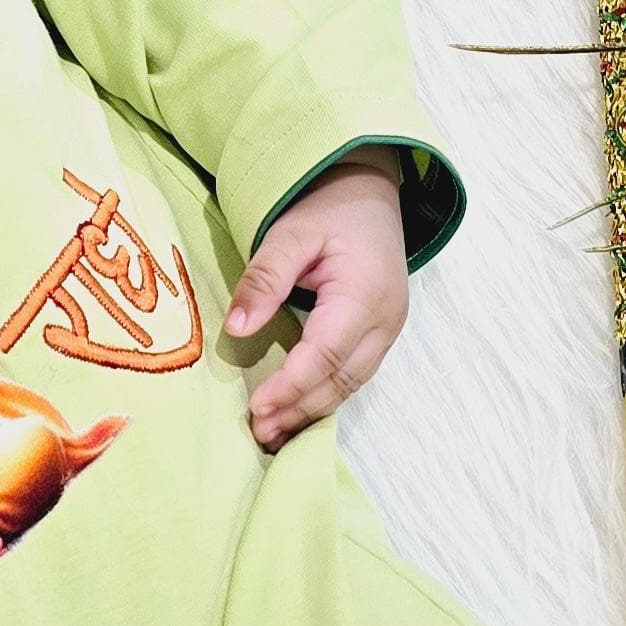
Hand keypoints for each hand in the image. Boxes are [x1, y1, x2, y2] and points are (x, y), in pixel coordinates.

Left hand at [222, 145, 407, 452]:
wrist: (369, 191)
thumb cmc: (328, 207)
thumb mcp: (290, 232)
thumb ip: (264, 278)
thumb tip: (236, 329)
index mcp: (365, 294)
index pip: (325, 354)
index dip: (291, 387)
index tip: (257, 409)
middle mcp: (385, 320)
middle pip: (342, 379)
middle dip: (300, 410)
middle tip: (259, 433)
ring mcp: (388, 329)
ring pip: (351, 384)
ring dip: (312, 411)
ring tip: (273, 434)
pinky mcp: (382, 333)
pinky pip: (355, 375)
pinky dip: (326, 397)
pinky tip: (298, 412)